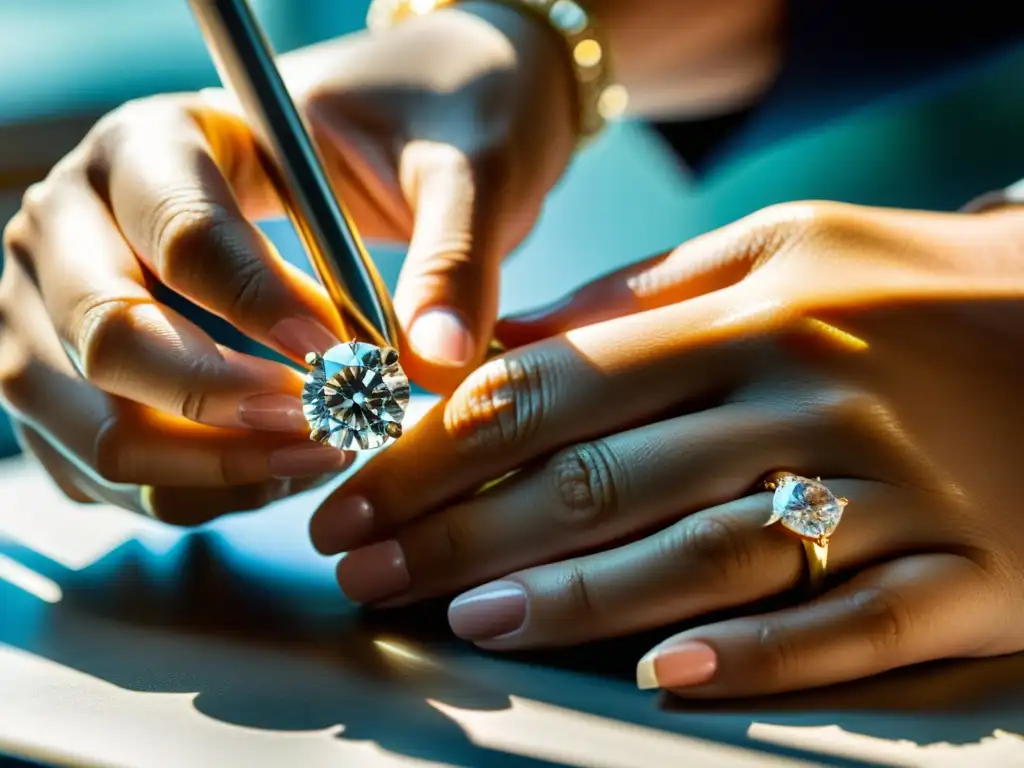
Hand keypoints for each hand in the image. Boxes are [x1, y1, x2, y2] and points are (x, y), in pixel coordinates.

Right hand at [0, 5, 572, 519]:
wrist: (356, 146)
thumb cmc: (392, 141)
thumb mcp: (444, 165)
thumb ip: (450, 251)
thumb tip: (438, 361)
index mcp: (151, 143)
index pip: (182, 238)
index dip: (261, 311)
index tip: (341, 359)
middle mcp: (76, 224)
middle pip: (110, 338)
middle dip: (223, 404)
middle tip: (327, 427)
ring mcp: (54, 307)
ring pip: (99, 425)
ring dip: (214, 466)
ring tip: (319, 453)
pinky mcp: (70, 378)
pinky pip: (110, 467)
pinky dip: (195, 489)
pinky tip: (279, 466)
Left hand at [309, 200, 1023, 696]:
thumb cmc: (913, 284)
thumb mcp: (784, 248)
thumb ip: (644, 296)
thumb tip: (511, 345)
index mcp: (751, 312)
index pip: (554, 384)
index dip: (439, 444)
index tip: (357, 486)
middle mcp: (809, 398)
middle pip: (603, 475)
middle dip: (464, 529)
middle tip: (367, 569)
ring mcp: (892, 491)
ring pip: (705, 556)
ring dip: (578, 596)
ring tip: (472, 621)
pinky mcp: (968, 572)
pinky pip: (849, 627)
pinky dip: (755, 654)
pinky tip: (663, 676)